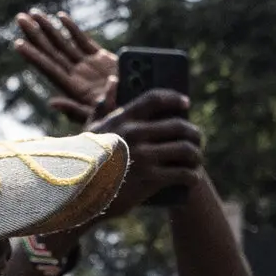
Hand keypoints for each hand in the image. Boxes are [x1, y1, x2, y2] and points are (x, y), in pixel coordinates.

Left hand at [15, 9, 117, 123]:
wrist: (141, 107)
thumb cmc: (121, 115)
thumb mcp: (98, 116)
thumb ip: (75, 109)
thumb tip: (52, 103)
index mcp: (74, 88)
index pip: (50, 68)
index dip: (34, 56)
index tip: (18, 43)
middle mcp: (76, 75)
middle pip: (51, 52)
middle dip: (35, 34)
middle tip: (20, 18)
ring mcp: (87, 66)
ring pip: (63, 43)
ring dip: (49, 28)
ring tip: (34, 13)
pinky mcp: (100, 59)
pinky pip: (82, 41)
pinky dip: (72, 29)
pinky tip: (60, 17)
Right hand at [92, 88, 202, 213]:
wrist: (78, 193)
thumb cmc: (84, 159)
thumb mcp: (91, 128)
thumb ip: (103, 104)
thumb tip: (113, 81)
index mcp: (123, 118)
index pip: (155, 99)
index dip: (174, 98)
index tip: (185, 102)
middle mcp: (136, 134)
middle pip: (179, 125)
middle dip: (193, 132)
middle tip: (197, 138)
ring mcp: (144, 156)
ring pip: (185, 149)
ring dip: (196, 155)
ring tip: (196, 159)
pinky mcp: (150, 178)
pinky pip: (182, 173)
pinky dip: (192, 176)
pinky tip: (193, 178)